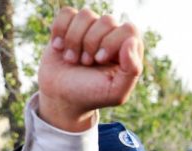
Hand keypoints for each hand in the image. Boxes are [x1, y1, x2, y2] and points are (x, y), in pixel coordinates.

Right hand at [38, 7, 143, 131]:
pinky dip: (60, 30)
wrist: (62, 97)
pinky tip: (59, 48)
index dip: (111, 42)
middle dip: (91, 43)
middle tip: (85, 63)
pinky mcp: (70, 26)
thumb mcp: (115, 92)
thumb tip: (131, 41)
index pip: (129, 29)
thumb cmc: (91, 95)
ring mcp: (91, 29)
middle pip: (107, 20)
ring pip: (86, 15)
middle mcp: (112, 35)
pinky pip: (67, 12)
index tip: (99, 60)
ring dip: (74, 40)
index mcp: (129, 50)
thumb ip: (132, 70)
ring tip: (72, 59)